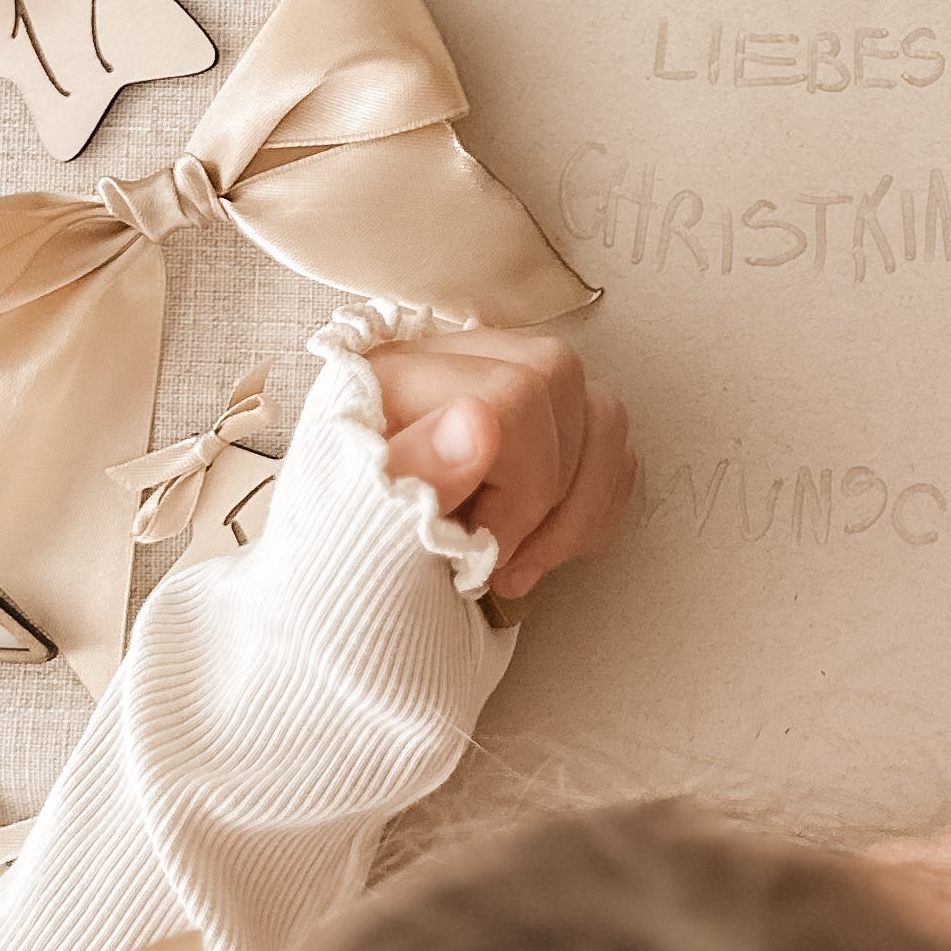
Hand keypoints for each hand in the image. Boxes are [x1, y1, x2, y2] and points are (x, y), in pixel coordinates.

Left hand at [368, 329, 635, 600]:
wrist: (339, 594)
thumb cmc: (343, 563)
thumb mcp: (358, 527)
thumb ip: (416, 471)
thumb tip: (481, 421)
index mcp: (394, 371)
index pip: (510, 393)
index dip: (520, 488)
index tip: (484, 551)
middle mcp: (450, 356)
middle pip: (560, 382)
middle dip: (548, 496)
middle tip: (499, 560)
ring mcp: (503, 381)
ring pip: (601, 408)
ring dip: (578, 507)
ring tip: (523, 563)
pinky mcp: (540, 420)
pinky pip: (611, 441)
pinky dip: (594, 504)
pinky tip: (546, 547)